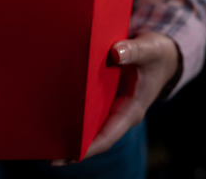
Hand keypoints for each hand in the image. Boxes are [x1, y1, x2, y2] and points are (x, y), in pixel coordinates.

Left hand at [51, 31, 180, 165]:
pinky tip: (52, 110)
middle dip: (73, 145)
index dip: (89, 147)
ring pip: (88, 124)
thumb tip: (116, 53)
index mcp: (131, 109)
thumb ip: (135, 51)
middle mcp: (119, 112)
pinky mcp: (104, 95)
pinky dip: (72, 111)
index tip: (71, 156)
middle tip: (47, 152)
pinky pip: (86, 108)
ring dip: (69, 130)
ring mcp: (111, 105)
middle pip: (94, 135)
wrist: (162, 53)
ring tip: (43, 137)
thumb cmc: (157, 54)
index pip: (108, 135)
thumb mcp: (150, 49)